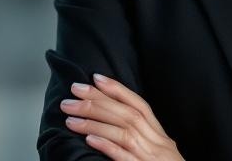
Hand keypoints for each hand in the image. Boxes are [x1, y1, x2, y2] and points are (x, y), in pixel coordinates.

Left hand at [59, 72, 184, 159]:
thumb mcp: (159, 153)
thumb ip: (143, 139)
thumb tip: (115, 122)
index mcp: (161, 136)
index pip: (140, 106)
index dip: (118, 90)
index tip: (95, 78)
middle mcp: (159, 143)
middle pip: (128, 115)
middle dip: (98, 102)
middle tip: (73, 94)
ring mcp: (152, 157)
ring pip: (124, 132)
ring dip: (95, 123)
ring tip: (70, 118)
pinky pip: (125, 156)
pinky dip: (107, 146)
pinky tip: (89, 139)